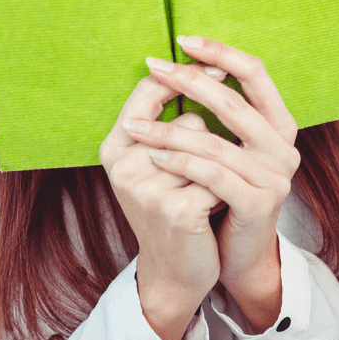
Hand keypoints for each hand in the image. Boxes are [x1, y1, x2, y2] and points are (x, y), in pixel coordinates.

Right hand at [99, 64, 227, 309]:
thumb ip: (168, 124)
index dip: (185, 75)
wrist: (174, 273)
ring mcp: (147, 188)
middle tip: (202, 174)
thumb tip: (206, 70)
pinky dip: (224, 193)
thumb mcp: (159, 164)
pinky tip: (212, 214)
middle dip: (207, 145)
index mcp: (114, 147)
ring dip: (218, 170)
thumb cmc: (174, 208)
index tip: (218, 66)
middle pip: (187, 122)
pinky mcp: (176, 210)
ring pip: (207, 149)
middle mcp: (122, 165)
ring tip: (206, 193)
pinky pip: (218, 180)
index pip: (147, 90)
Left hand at [124, 36, 300, 299]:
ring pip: (215, 142)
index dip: (220, 52)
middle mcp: (284, 145)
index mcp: (278, 123)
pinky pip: (212, 176)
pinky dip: (179, 163)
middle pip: (233, 102)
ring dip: (168, 130)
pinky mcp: (260, 203)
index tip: (182, 39)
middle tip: (152, 66)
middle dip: (188, 81)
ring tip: (134, 126)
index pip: (255, 72)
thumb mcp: (225, 147)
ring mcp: (275, 176)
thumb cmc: (224, 193)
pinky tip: (153, 157)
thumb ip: (217, 111)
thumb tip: (181, 64)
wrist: (237, 254)